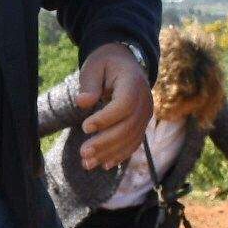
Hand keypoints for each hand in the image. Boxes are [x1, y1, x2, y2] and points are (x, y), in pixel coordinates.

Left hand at [74, 43, 153, 170]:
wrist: (125, 63)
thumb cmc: (106, 64)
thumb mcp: (94, 67)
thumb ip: (89, 84)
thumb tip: (82, 102)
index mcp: (133, 83)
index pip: (124, 105)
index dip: (106, 119)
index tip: (85, 127)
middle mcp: (144, 101)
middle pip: (128, 126)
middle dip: (105, 142)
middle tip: (83, 153)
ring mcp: (145, 114)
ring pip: (131, 139)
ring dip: (110, 153)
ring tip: (87, 163)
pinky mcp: (142, 124)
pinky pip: (134, 142)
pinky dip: (120, 154)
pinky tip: (104, 164)